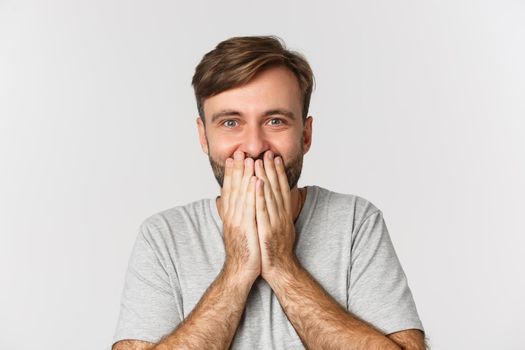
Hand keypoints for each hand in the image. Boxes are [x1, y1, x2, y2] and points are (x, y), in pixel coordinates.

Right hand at [219, 151, 260, 284]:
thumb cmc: (242, 252)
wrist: (239, 273)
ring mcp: (238, 222)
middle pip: (233, 189)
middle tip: (239, 152)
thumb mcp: (236, 231)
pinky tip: (256, 181)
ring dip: (244, 176)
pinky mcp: (246, 229)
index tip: (233, 158)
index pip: (229, 190)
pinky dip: (252, 193)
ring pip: (241, 195)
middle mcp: (231, 217)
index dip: (231, 174)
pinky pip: (250, 208)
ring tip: (248, 160)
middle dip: (237, 169)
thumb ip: (233, 216)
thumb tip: (228, 204)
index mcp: (230, 216)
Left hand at [254, 150, 297, 280]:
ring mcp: (275, 222)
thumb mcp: (277, 228)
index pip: (281, 189)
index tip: (274, 158)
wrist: (280, 270)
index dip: (278, 173)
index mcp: (283, 215)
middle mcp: (281, 216)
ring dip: (265, 177)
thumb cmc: (275, 251)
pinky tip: (256, 182)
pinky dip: (260, 195)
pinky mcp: (267, 230)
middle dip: (271, 169)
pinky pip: (262, 210)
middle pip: (276, 189)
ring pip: (269, 195)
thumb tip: (269, 203)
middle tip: (267, 152)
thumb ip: (274, 214)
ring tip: (260, 161)